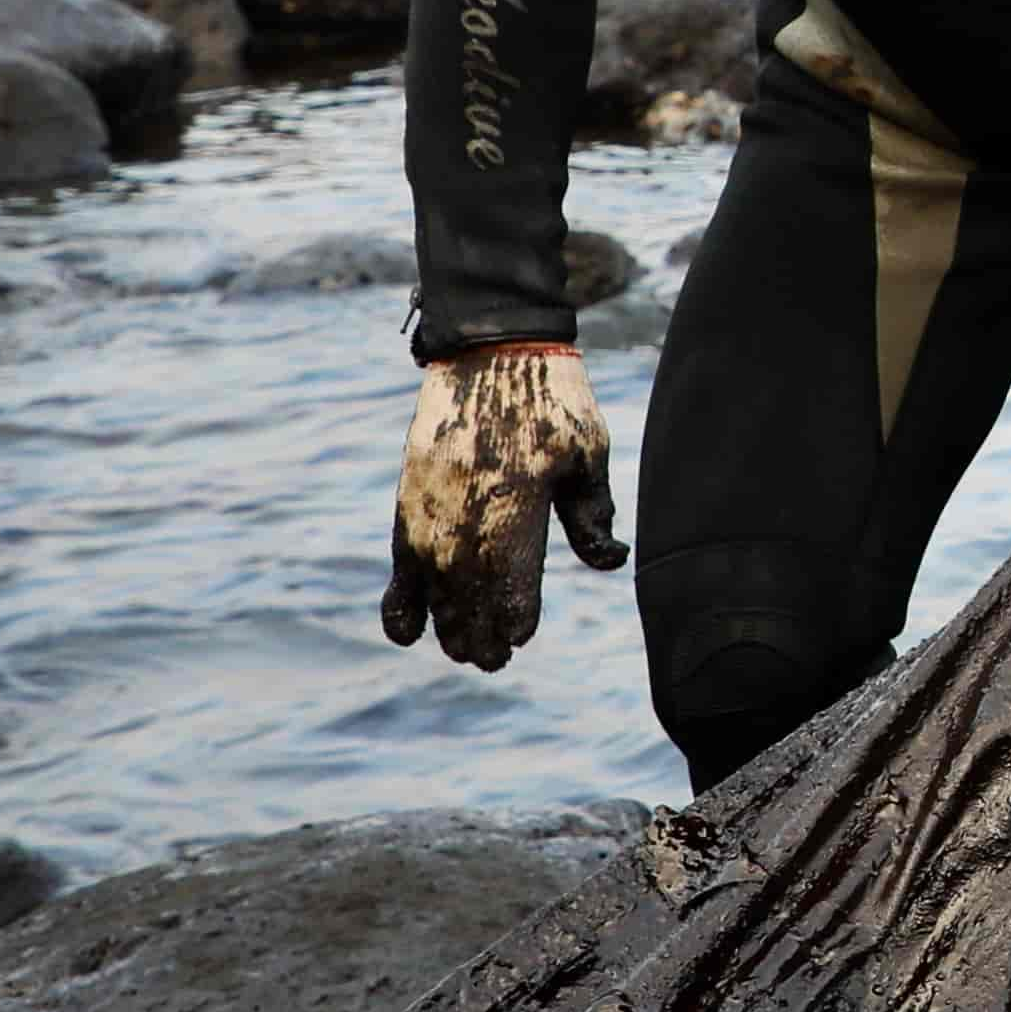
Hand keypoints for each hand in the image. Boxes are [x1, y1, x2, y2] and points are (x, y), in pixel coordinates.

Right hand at [380, 341, 622, 671]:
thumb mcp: (587, 453)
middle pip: (468, 593)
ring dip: (446, 623)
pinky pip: (400, 562)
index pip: (510, 579)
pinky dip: (401, 599)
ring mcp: (431, 506)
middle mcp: (465, 511)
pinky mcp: (409, 497)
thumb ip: (592, 514)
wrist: (488, 350)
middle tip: (492, 661)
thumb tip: (610, 561)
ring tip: (463, 652)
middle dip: (479, 633)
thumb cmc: (552, 401)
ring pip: (434, 585)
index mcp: (514, 501)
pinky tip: (406, 633)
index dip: (514, 614)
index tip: (519, 637)